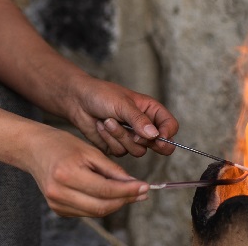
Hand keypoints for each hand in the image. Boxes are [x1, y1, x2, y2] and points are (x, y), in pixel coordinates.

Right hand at [25, 125, 150, 216]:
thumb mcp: (88, 150)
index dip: (128, 191)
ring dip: (115, 204)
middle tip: (141, 192)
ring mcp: (56, 203)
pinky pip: (85, 212)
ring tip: (129, 193)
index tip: (145, 187)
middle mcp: (59, 192)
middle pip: (101, 207)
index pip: (105, 190)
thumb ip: (111, 169)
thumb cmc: (60, 144)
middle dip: (125, 200)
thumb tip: (134, 184)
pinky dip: (100, 205)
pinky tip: (109, 195)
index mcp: (67, 173)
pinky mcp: (57, 209)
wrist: (33, 149)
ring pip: (95, 212)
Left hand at [61, 75, 178, 157]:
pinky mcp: (118, 146)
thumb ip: (138, 120)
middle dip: (147, 142)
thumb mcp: (121, 103)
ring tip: (108, 121)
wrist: (77, 101)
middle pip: (161, 146)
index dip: (168, 134)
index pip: (170, 126)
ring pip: (138, 150)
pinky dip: (109, 140)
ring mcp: (131, 138)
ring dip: (121, 136)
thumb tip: (154, 135)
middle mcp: (144, 127)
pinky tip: (100, 126)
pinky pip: (120, 152)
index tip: (158, 137)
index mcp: (151, 111)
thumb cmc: (100, 95)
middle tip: (136, 136)